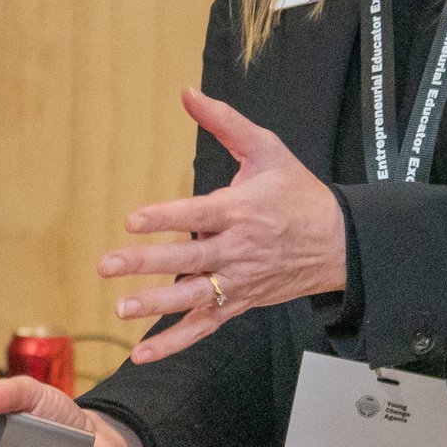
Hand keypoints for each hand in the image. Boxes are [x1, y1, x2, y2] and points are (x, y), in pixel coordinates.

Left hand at [98, 87, 345, 364]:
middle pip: (188, 259)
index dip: (165, 218)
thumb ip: (224, 123)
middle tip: (107, 265)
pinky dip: (174, 343)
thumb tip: (187, 93)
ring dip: (156, 305)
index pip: (197, 215)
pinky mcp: (239, 304)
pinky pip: (204, 327)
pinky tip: (142, 353)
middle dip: (146, 264)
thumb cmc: (298, 192)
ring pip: (193, 298)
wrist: (338, 242)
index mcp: (241, 210)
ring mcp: (238, 282)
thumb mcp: (266, 149)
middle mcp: (238, 250)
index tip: (133, 220)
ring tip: (121, 308)